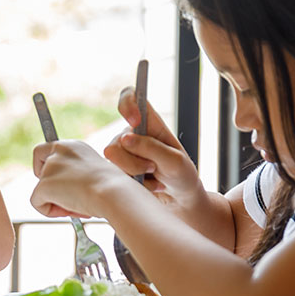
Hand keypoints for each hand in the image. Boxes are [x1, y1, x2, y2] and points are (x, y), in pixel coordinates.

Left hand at [30, 140, 129, 218]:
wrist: (114, 193)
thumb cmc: (113, 188)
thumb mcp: (95, 174)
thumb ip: (77, 175)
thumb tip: (68, 191)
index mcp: (73, 146)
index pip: (45, 151)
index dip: (46, 168)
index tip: (60, 182)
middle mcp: (59, 151)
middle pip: (38, 169)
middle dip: (49, 185)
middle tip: (67, 197)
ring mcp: (50, 167)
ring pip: (40, 190)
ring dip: (56, 202)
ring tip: (78, 207)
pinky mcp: (44, 184)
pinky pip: (37, 203)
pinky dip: (50, 211)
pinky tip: (71, 211)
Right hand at [102, 86, 205, 211]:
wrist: (179, 199)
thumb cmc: (181, 175)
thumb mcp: (175, 162)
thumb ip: (151, 148)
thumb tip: (124, 139)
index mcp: (150, 122)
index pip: (131, 96)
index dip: (127, 103)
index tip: (134, 122)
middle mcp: (132, 133)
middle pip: (117, 139)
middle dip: (134, 159)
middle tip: (154, 168)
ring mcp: (122, 151)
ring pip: (113, 158)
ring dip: (135, 172)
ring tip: (153, 176)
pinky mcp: (117, 168)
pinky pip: (114, 174)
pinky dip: (134, 183)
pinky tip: (147, 185)